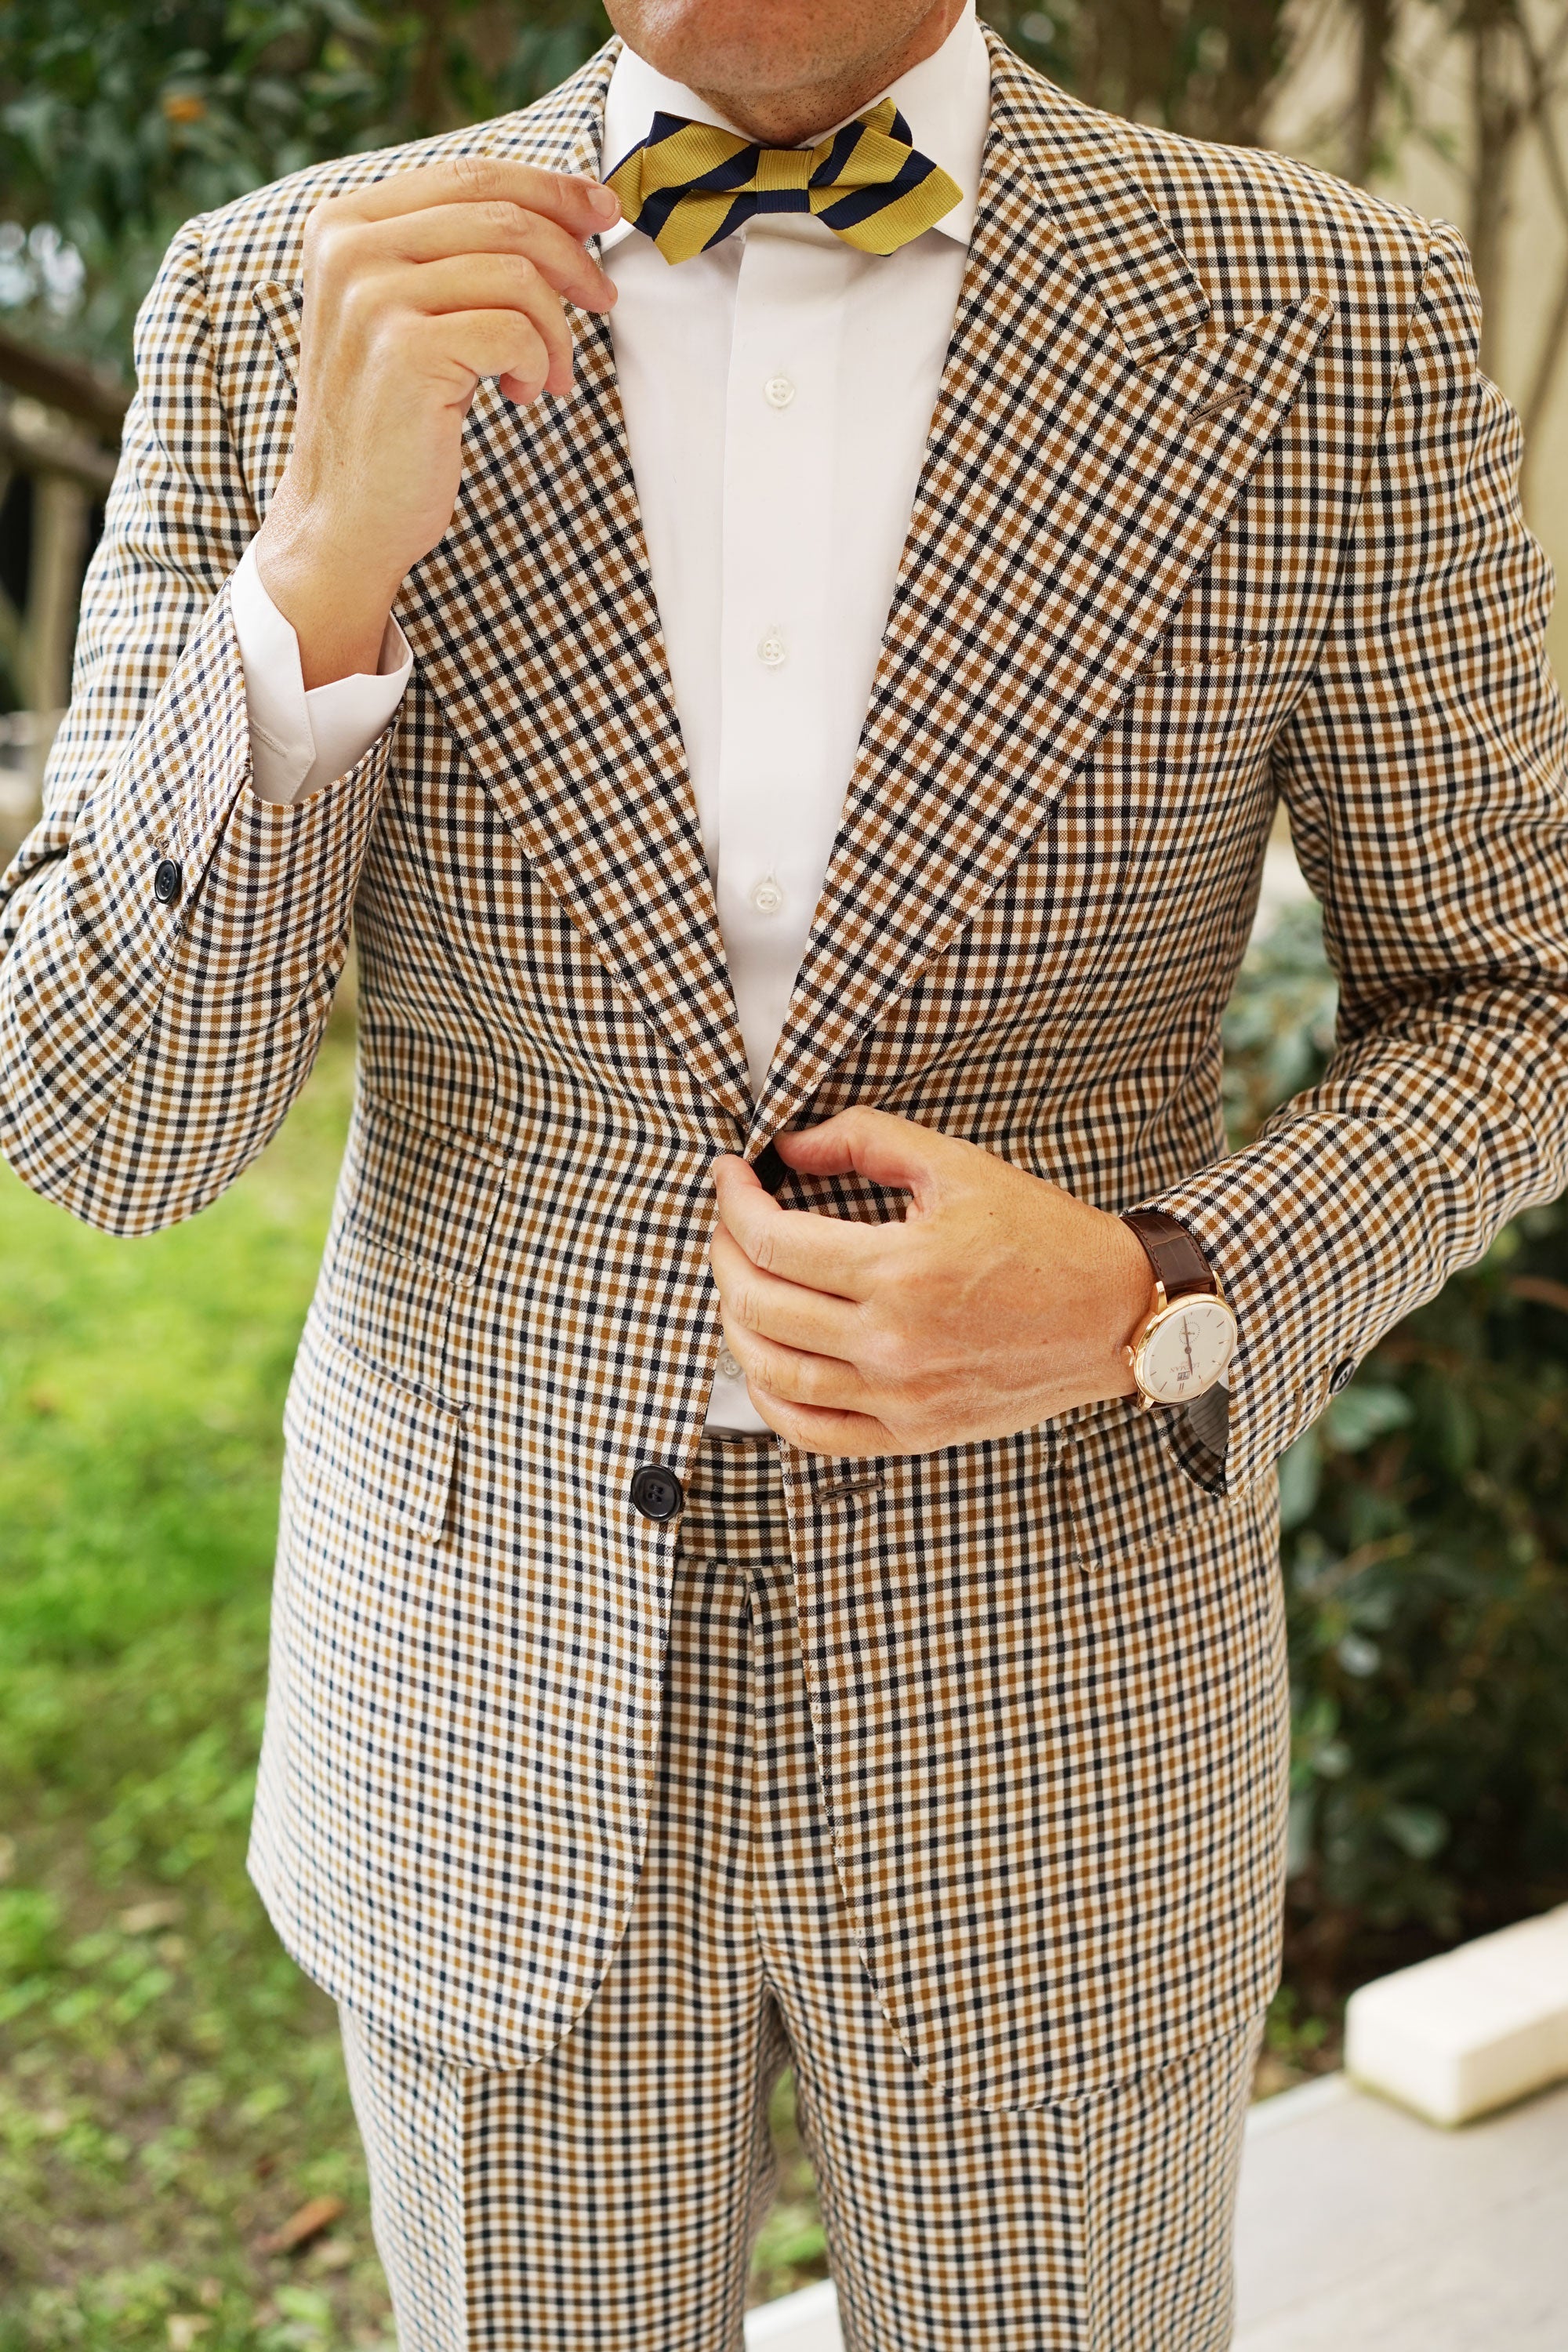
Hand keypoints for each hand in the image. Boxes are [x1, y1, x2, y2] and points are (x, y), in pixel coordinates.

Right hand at [253, 157, 620, 686]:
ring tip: (549, 374)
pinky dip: (538, 363)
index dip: (549, 188)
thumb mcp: (409, 316)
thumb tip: (563, 212)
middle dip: (572, 257)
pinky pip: (515, 328)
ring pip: (518, 273)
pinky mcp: (407, 349)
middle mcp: (350, 248)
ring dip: (554, 329)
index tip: (602, 211)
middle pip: (502, 215)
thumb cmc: (391, 422)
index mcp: (345, 225)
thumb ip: (454, 256)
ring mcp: (373, 296)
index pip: (469, 175)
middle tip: (603, 298)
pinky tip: (522, 394)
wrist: (344, 517)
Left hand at [709, 1109, 1150, 1456]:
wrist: (1114, 1313)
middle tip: (729, 1222)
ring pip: (772, 1372)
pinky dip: (770, 1399)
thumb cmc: (1044, 1238)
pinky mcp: (913, 1433)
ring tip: (741, 1282)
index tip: (731, 1177)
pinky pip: (813, 1431)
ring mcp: (900, 1397)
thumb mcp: (958, 1166)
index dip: (733, 1201)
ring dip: (736, 1321)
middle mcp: (893, 1341)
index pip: (771, 1240)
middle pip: (758, 1303)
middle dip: (724, 1252)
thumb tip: (789, 1146)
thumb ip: (866, 1140)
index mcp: (901, 1269)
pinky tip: (765, 1361)